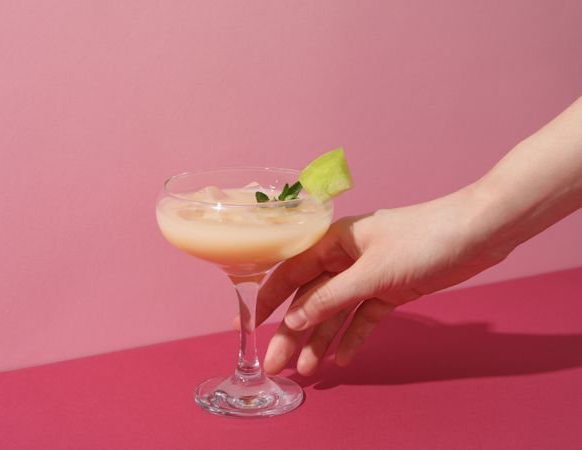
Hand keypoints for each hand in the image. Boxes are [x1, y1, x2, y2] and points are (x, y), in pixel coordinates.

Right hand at [257, 186, 509, 375]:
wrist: (477, 233)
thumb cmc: (421, 241)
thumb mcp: (371, 272)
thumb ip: (331, 298)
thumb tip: (292, 321)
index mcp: (333, 242)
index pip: (291, 272)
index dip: (269, 298)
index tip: (251, 324)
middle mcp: (344, 259)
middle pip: (311, 299)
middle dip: (293, 332)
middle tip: (275, 364)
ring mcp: (368, 276)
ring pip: (336, 312)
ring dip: (320, 340)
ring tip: (306, 371)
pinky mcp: (390, 290)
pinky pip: (364, 317)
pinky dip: (354, 337)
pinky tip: (342, 359)